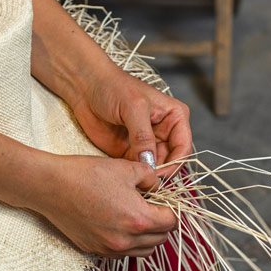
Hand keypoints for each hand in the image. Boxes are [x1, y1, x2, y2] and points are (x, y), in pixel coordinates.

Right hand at [27, 154, 177, 256]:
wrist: (50, 186)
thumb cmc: (85, 174)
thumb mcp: (126, 168)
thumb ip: (150, 178)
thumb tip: (157, 186)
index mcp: (138, 219)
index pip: (171, 223)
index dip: (171, 209)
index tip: (164, 201)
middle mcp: (125, 240)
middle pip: (160, 240)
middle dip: (161, 223)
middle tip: (151, 206)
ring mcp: (108, 248)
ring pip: (142, 251)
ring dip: (146, 236)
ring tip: (135, 216)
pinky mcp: (93, 249)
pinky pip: (121, 252)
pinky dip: (126, 241)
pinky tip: (117, 223)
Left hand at [69, 65, 191, 177]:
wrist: (87, 88)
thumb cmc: (114, 88)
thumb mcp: (133, 108)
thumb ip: (143, 135)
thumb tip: (150, 161)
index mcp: (175, 117)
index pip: (183, 147)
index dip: (175, 164)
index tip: (159, 174)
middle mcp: (164, 132)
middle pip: (171, 161)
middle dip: (161, 173)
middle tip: (146, 182)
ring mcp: (146, 144)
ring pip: (154, 168)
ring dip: (147, 176)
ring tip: (135, 180)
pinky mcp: (130, 151)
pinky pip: (137, 168)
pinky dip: (133, 174)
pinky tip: (125, 176)